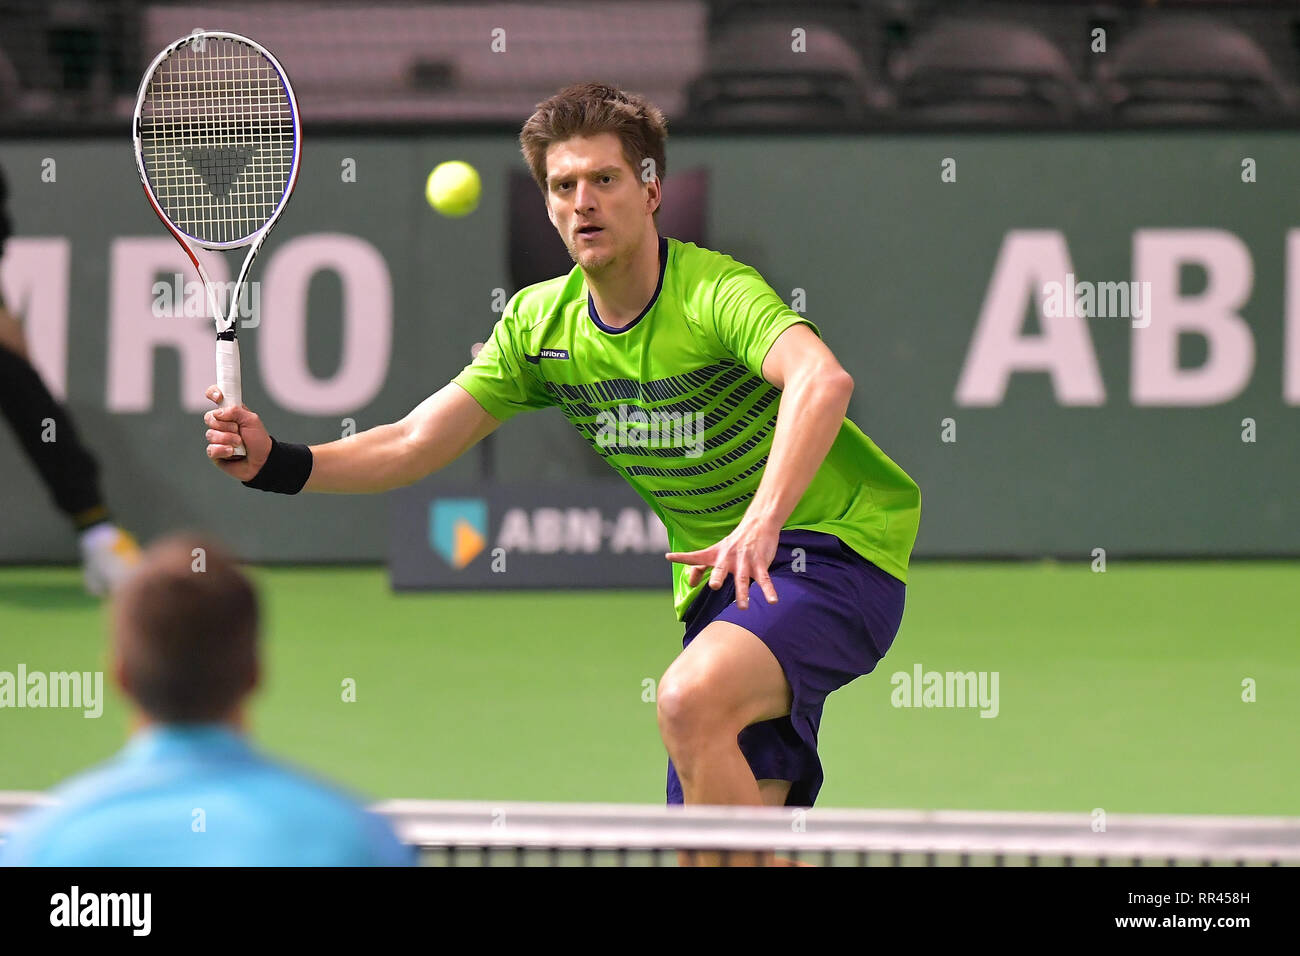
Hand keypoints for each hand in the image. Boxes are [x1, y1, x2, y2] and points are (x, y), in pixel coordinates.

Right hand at [203, 385, 271, 481]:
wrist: (262, 460)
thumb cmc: (258, 440)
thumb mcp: (252, 420)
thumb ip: (236, 411)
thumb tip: (217, 412)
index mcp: (229, 412)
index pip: (215, 397)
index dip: (213, 393)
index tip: (219, 397)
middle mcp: (221, 424)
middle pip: (209, 417)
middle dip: (226, 425)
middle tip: (239, 430)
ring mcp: (216, 438)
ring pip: (210, 434)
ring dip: (227, 439)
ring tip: (239, 444)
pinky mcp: (215, 453)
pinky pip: (211, 449)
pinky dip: (223, 450)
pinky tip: (232, 453)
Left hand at [665, 518, 780, 609]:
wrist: (758, 524)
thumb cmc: (734, 543)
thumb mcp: (716, 551)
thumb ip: (700, 566)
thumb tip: (690, 583)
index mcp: (715, 555)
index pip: (696, 556)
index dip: (683, 557)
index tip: (670, 556)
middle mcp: (728, 558)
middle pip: (721, 568)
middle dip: (718, 577)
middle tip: (715, 586)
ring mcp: (745, 561)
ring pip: (743, 579)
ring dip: (743, 593)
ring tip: (743, 607)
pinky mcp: (760, 564)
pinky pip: (764, 580)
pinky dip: (769, 591)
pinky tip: (773, 601)